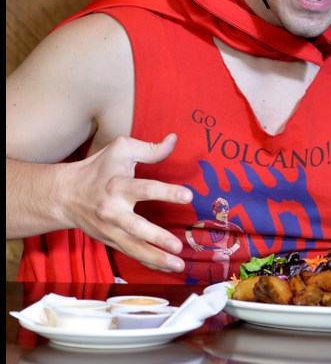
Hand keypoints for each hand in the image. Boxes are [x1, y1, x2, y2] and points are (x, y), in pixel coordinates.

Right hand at [66, 133, 193, 272]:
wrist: (64, 195)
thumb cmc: (98, 169)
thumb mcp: (121, 150)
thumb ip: (150, 148)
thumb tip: (175, 139)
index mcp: (118, 186)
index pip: (145, 189)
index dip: (167, 192)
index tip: (188, 196)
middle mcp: (113, 211)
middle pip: (136, 227)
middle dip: (157, 237)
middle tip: (178, 244)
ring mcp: (110, 229)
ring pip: (134, 247)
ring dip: (156, 258)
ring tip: (178, 265)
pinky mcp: (110, 241)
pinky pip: (131, 254)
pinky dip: (148, 262)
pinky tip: (167, 268)